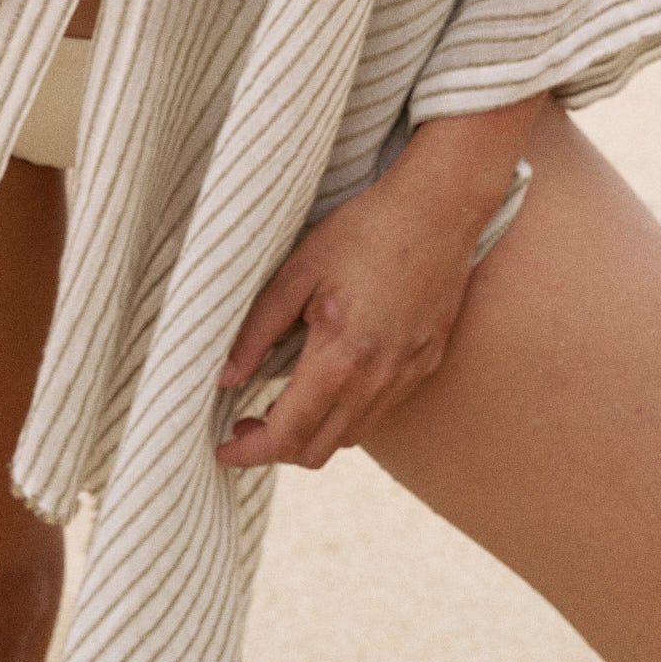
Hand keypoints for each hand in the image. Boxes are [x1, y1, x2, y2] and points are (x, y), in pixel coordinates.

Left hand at [214, 100, 542, 471]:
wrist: (438, 210)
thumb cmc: (365, 231)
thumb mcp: (299, 270)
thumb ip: (259, 329)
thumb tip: (225, 377)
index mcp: (341, 359)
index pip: (287, 434)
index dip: (249, 451)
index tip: (222, 450)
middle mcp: (377, 382)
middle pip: (317, 450)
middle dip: (275, 449)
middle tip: (244, 423)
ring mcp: (406, 377)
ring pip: (349, 436)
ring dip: (311, 434)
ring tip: (282, 406)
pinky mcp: (425, 365)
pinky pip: (379, 412)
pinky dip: (345, 415)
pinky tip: (329, 384)